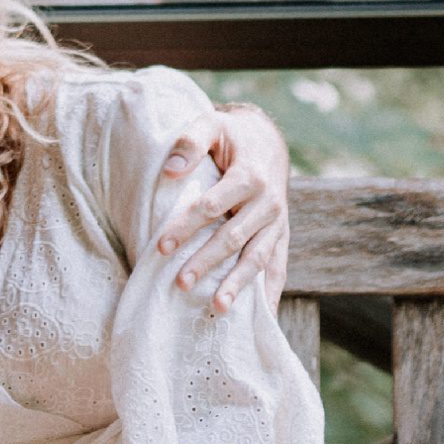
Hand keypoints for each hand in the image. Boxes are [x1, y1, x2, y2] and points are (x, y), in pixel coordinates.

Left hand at [157, 105, 290, 313]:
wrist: (269, 143)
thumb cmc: (232, 137)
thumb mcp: (211, 125)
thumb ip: (190, 142)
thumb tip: (171, 170)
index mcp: (250, 175)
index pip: (213, 205)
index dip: (187, 225)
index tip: (162, 246)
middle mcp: (269, 202)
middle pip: (234, 237)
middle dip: (207, 261)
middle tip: (180, 283)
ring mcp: (278, 223)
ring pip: (257, 257)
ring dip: (238, 284)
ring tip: (218, 309)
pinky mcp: (281, 237)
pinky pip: (278, 268)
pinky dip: (270, 293)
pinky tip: (262, 319)